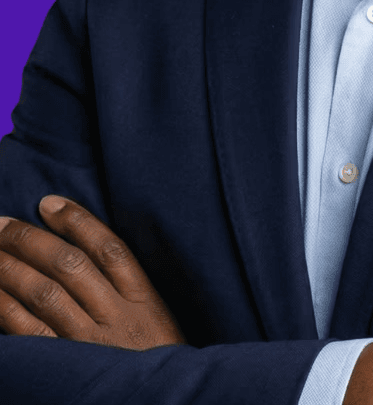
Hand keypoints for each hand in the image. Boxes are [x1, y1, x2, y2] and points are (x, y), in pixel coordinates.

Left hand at [0, 196, 186, 348]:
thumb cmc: (156, 365)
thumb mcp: (157, 324)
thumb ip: (128, 293)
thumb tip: (84, 255)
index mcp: (144, 302)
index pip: (110, 249)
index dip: (77, 221)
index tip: (48, 203)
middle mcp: (116, 317)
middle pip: (69, 265)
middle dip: (32, 240)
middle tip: (1, 224)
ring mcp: (89, 345)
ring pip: (45, 293)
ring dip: (12, 267)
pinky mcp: (67, 369)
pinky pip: (29, 333)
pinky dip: (7, 308)